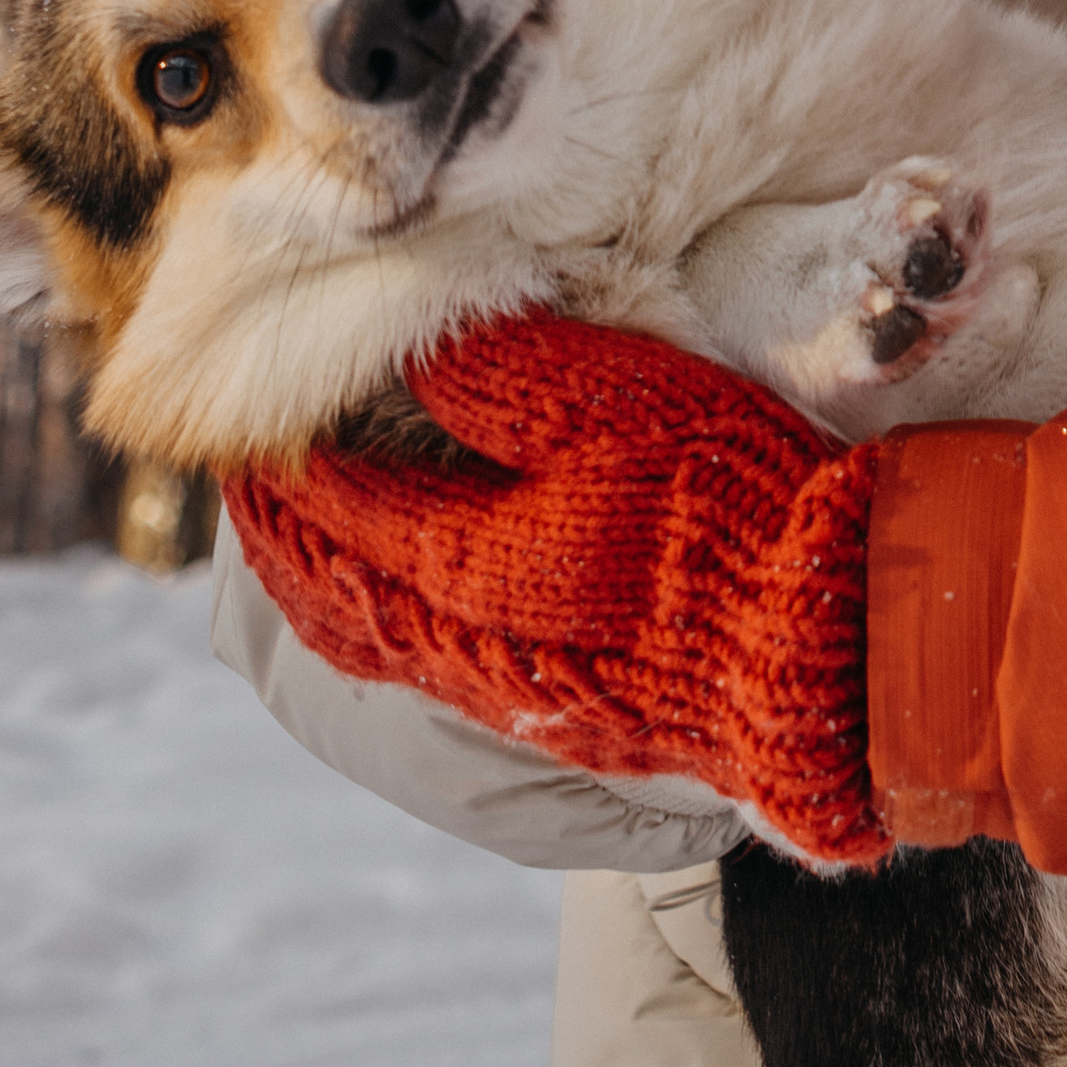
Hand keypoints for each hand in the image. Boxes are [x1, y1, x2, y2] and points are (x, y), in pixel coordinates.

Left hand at [225, 312, 889, 865]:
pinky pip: (422, 670)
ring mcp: (500, 690)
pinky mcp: (552, 712)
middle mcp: (457, 644)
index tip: (259, 409)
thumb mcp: (614, 403)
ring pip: (368, 639)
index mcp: (463, 561)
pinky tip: (396, 602)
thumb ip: (499, 377)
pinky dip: (377, 626)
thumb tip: (404, 354)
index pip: (331, 505)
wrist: (815, 645)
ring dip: (319, 583)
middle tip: (252, 478)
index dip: (286, 456)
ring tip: (297, 539)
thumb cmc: (718, 504)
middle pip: (326, 587)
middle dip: (280, 531)